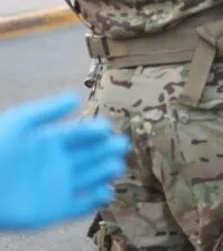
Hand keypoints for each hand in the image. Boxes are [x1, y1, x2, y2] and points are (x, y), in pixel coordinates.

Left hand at [0, 90, 129, 230]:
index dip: (95, 130)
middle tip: (121, 145)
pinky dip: (96, 201)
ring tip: (116, 166)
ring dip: (105, 172)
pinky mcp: (55, 210)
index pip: (80, 134)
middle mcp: (58, 164)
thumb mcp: (19, 123)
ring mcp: (58, 187)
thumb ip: (47, 110)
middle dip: (107, 150)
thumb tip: (75, 96)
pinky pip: (81, 206)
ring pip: (91, 178)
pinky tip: (106, 191)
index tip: (107, 127)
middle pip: (91, 155)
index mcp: (50, 142)